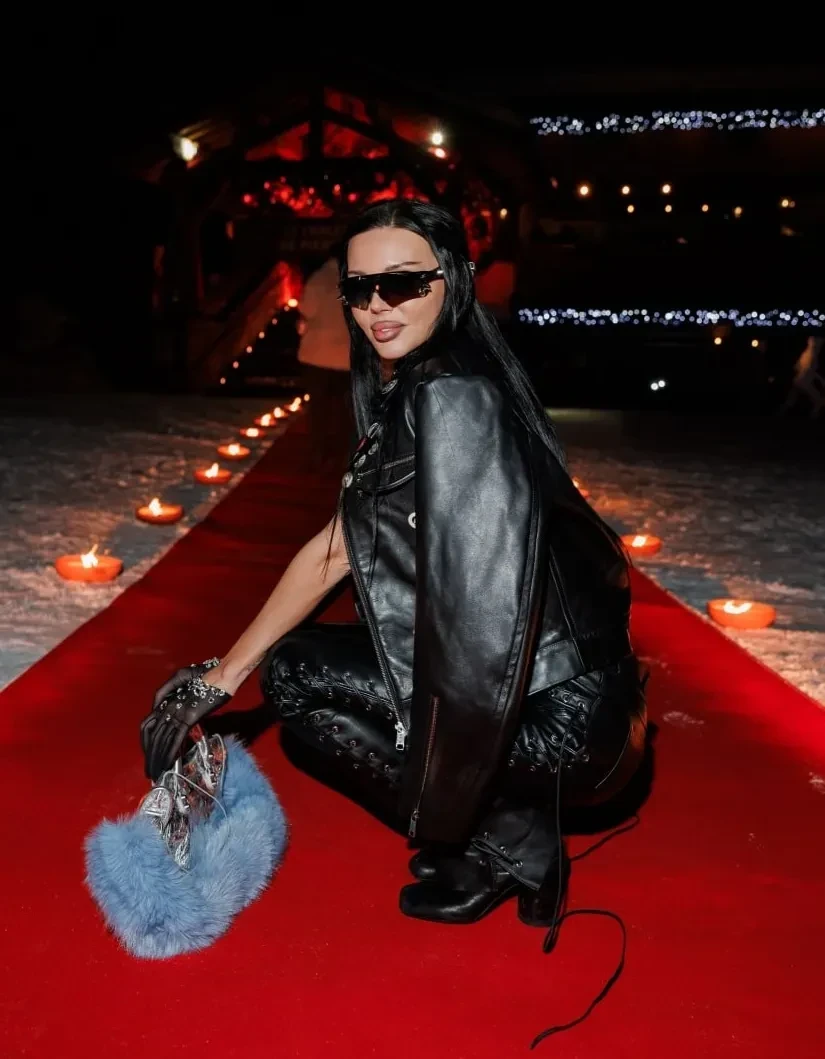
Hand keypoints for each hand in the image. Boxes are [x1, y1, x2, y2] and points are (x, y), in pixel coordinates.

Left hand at [140, 664, 231, 780]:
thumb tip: (163, 708)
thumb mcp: (182, 678)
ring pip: (162, 740)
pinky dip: (170, 753)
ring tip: (155, 773)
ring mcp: (177, 713)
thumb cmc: (205, 674)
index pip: (147, 725)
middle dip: (149, 756)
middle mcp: (167, 707)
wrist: (221, 674)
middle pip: (152, 736)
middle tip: (149, 771)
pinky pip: (176, 739)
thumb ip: (169, 692)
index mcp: (165, 700)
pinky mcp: (189, 718)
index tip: (150, 755)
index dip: (145, 742)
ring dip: (157, 758)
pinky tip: (168, 764)